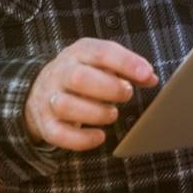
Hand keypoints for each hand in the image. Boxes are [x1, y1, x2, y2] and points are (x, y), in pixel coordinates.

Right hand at [22, 37, 158, 150]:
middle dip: (109, 88)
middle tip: (126, 94)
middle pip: (79, 78)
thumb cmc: (83, 74)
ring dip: (96, 113)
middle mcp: (60, 73)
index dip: (125, 63)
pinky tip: (99, 136)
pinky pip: (58, 134)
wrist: (42, 87)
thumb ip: (127, 68)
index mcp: (78, 53)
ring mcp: (50, 98)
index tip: (146, 74)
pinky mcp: (45, 123)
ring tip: (112, 114)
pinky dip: (81, 140)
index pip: (101, 52)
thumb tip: (150, 78)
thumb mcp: (102, 63)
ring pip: (66, 106)